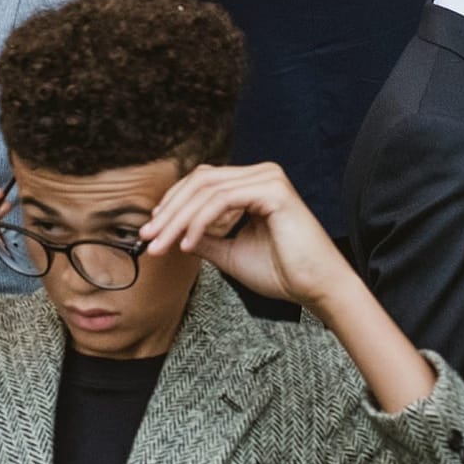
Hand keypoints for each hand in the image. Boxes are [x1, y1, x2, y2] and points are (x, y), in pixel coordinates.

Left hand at [140, 162, 354, 311]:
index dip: (173, 204)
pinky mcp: (273, 191)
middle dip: (169, 212)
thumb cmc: (282, 273)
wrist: (316, 288)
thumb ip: (204, 239)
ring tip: (161, 245)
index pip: (203, 182)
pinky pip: (222, 201)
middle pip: (200, 181)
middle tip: (148, 238)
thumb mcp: (230, 253)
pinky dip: (199, 222)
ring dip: (177, 219)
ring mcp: (268, 178)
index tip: (151, 232)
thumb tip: (170, 234)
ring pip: (207, 190)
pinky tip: (187, 244)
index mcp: (254, 184)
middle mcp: (262, 174)